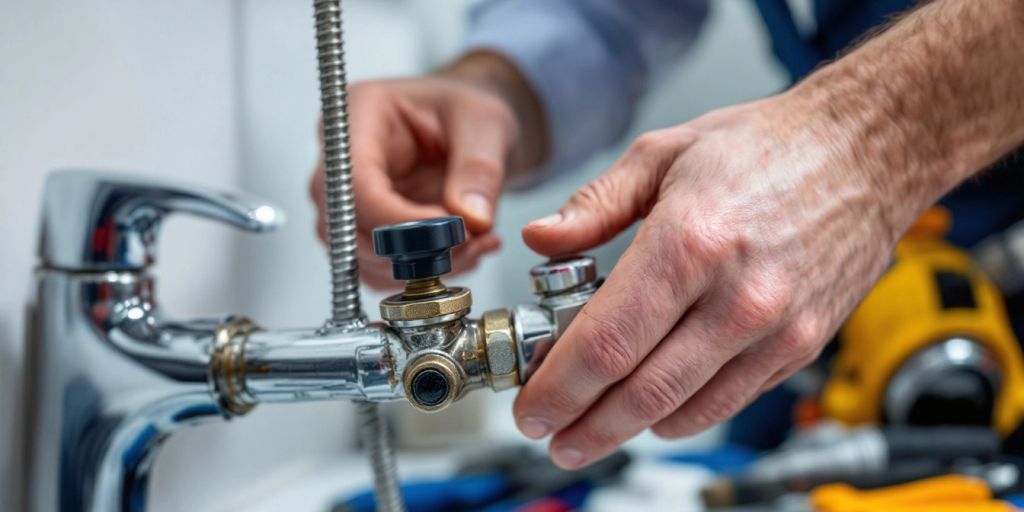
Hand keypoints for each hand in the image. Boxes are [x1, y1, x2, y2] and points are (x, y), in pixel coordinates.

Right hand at [309, 53, 544, 288]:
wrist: (469, 129)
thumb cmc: (467, 111)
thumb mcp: (487, 123)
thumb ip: (479, 169)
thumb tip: (469, 219)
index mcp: (359, 115)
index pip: (353, 184)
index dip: (396, 221)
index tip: (449, 230)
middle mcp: (341, 160)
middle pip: (347, 227)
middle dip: (410, 251)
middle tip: (468, 243)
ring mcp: (349, 200)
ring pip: (361, 256)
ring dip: (420, 267)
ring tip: (476, 244)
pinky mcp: (365, 230)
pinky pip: (380, 268)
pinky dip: (423, 272)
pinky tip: (464, 251)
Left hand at [513, 96, 908, 468]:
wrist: (867, 151)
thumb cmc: (768, 146)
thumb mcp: (662, 153)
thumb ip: (593, 206)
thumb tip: (539, 240)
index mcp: (691, 242)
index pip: (607, 342)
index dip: (559, 388)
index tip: (532, 407)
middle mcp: (738, 296)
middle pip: (641, 391)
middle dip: (584, 426)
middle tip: (552, 436)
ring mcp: (776, 328)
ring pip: (684, 409)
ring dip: (627, 431)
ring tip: (590, 430)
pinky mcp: (802, 346)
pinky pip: (729, 402)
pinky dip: (681, 416)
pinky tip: (652, 412)